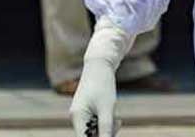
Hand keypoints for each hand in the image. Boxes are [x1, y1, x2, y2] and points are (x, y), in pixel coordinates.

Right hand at [69, 22, 131, 136]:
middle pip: (90, 135)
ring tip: (118, 120)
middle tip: (118, 123)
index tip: (108, 136)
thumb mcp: (107, 108)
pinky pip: (96, 123)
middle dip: (105, 133)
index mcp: (78, 117)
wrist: (101, 64)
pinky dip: (106, 122)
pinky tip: (115, 118)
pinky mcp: (87, 110)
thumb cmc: (103, 85)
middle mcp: (76, 117)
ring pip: (95, 129)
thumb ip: (106, 127)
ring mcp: (81, 114)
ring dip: (107, 127)